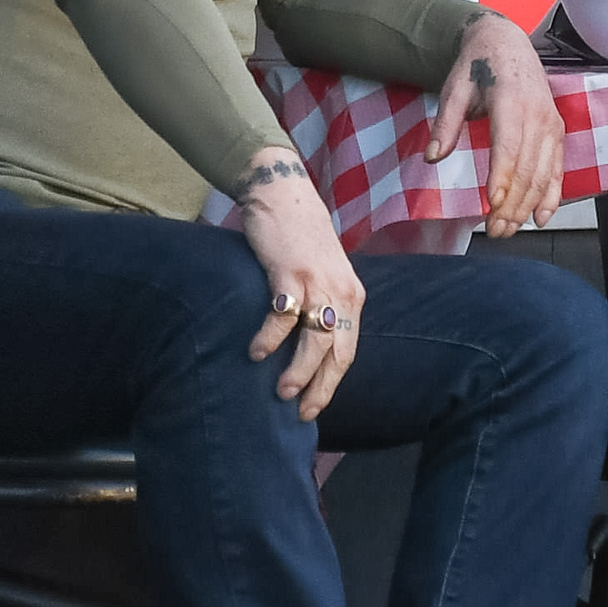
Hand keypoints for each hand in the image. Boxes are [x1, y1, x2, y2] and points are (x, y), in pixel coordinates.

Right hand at [235, 147, 365, 423]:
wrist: (284, 194)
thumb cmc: (299, 238)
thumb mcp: (323, 274)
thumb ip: (322, 306)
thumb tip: (310, 350)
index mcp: (351, 295)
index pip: (348, 351)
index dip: (332, 383)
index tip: (315, 408)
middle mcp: (341, 291)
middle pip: (336, 351)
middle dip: (320, 387)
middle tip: (302, 412)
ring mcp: (317, 282)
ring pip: (315, 338)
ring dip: (298, 370)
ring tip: (282, 391)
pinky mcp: (290, 272)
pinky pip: (283, 315)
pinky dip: (271, 338)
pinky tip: (256, 352)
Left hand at [427, 11, 564, 237]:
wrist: (506, 44)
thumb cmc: (477, 68)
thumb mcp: (454, 89)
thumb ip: (445, 124)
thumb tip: (432, 158)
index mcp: (510, 101)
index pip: (509, 146)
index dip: (502, 176)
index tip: (492, 203)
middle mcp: (537, 114)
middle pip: (528, 167)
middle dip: (512, 203)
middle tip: (493, 230)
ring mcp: (551, 124)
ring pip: (543, 173)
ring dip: (527, 206)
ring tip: (508, 230)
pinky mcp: (557, 132)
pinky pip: (558, 169)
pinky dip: (552, 196)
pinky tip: (540, 218)